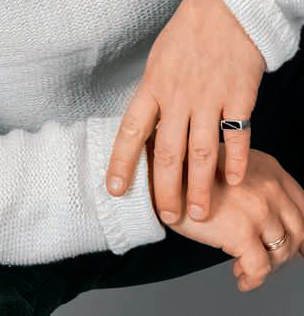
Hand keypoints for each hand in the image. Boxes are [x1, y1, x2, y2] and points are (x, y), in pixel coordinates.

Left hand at [106, 0, 266, 222]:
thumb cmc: (190, 29)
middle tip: (168, 217)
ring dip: (200, 188)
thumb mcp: (160, 57)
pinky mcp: (239, 95)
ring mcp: (210, 96)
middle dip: (166, 190)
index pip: (131, 130)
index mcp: (154, 84)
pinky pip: (237, 136)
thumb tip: (147, 124)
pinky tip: (233, 181)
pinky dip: (236, 162)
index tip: (115, 189)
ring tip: (201, 214)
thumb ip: (155, 92)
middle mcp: (179, 95)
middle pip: (167, 152)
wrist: (227, 4)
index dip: (121, 162)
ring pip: (201, 153)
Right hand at [159, 143, 303, 291]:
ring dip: (267, 267)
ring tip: (247, 270)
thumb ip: (257, 185)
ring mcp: (258, 209)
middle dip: (285, 251)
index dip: (302, 228)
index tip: (299, 245)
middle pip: (298, 230)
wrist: (158, 178)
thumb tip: (275, 217)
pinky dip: (253, 279)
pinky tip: (241, 279)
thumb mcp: (232, 168)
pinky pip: (261, 269)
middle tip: (270, 261)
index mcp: (269, 168)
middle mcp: (269, 187)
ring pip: (281, 252)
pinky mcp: (242, 232)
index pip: (303, 204)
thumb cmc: (188, 175)